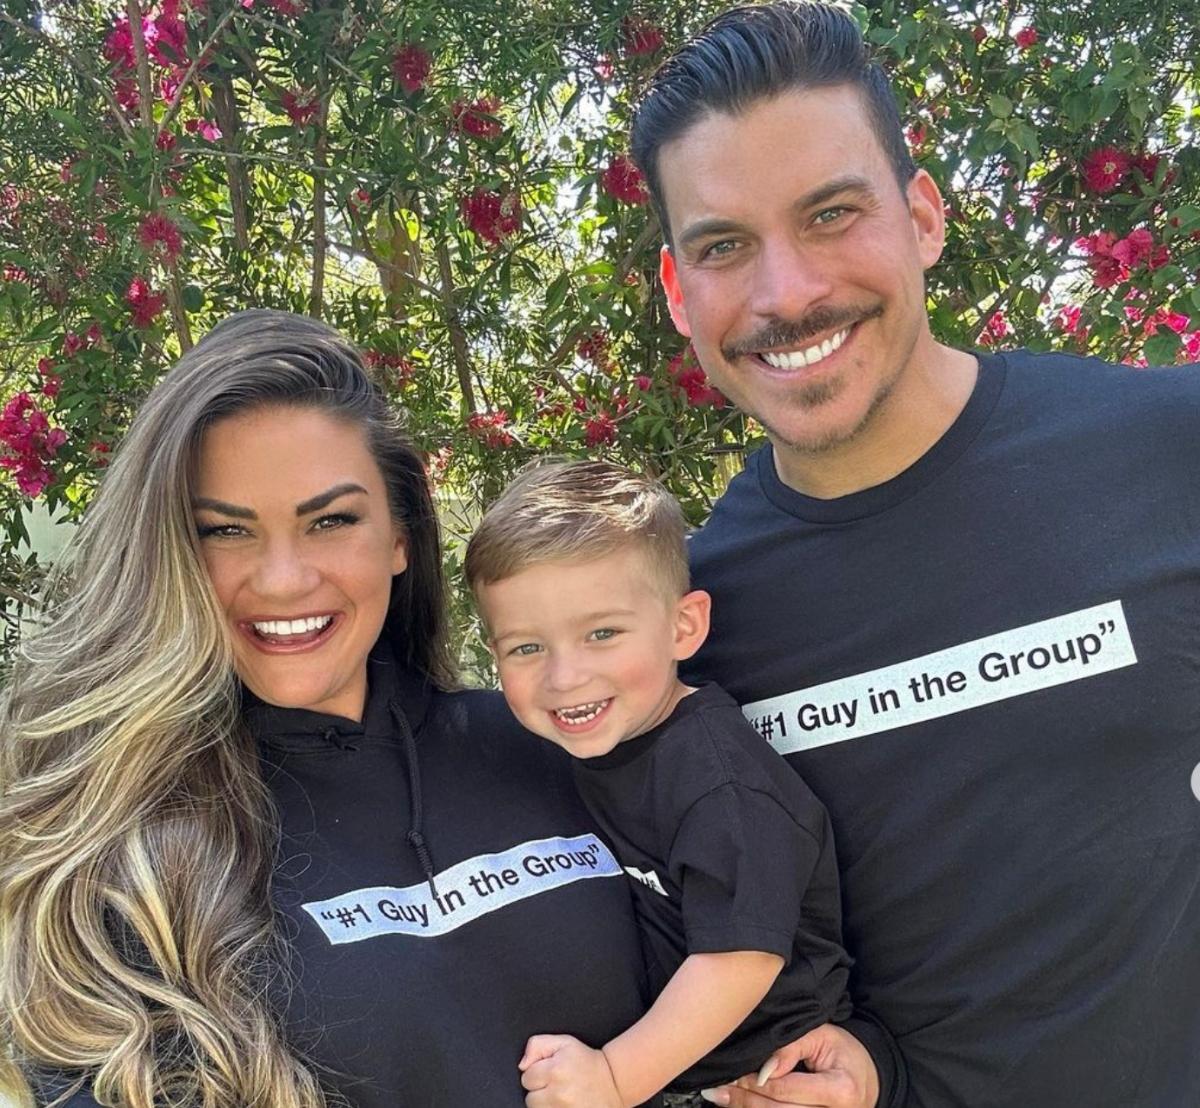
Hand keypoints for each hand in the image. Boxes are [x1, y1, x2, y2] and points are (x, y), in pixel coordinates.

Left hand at [519, 1033, 624, 1107]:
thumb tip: (522, 1065)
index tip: (550, 1072)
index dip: (537, 1073)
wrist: (612, 1082)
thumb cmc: (586, 1062)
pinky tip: (563, 1104)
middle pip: (530, 1098)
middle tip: (556, 1084)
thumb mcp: (563, 1042)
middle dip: (539, 1090)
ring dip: (545, 1103)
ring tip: (560, 1095)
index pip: (526, 1077)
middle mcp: (559, 1093)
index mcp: (556, 1070)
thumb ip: (537, 1045)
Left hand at [699, 1023, 878, 1107]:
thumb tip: (762, 1068)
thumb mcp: (823, 1035)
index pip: (787, 1089)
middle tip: (715, 1090)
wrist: (869, 1078)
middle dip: (744, 1101)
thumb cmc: (844, 1052)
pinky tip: (741, 1106)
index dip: (756, 1082)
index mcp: (840, 1091)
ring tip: (721, 1098)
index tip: (732, 1074)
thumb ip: (791, 1047)